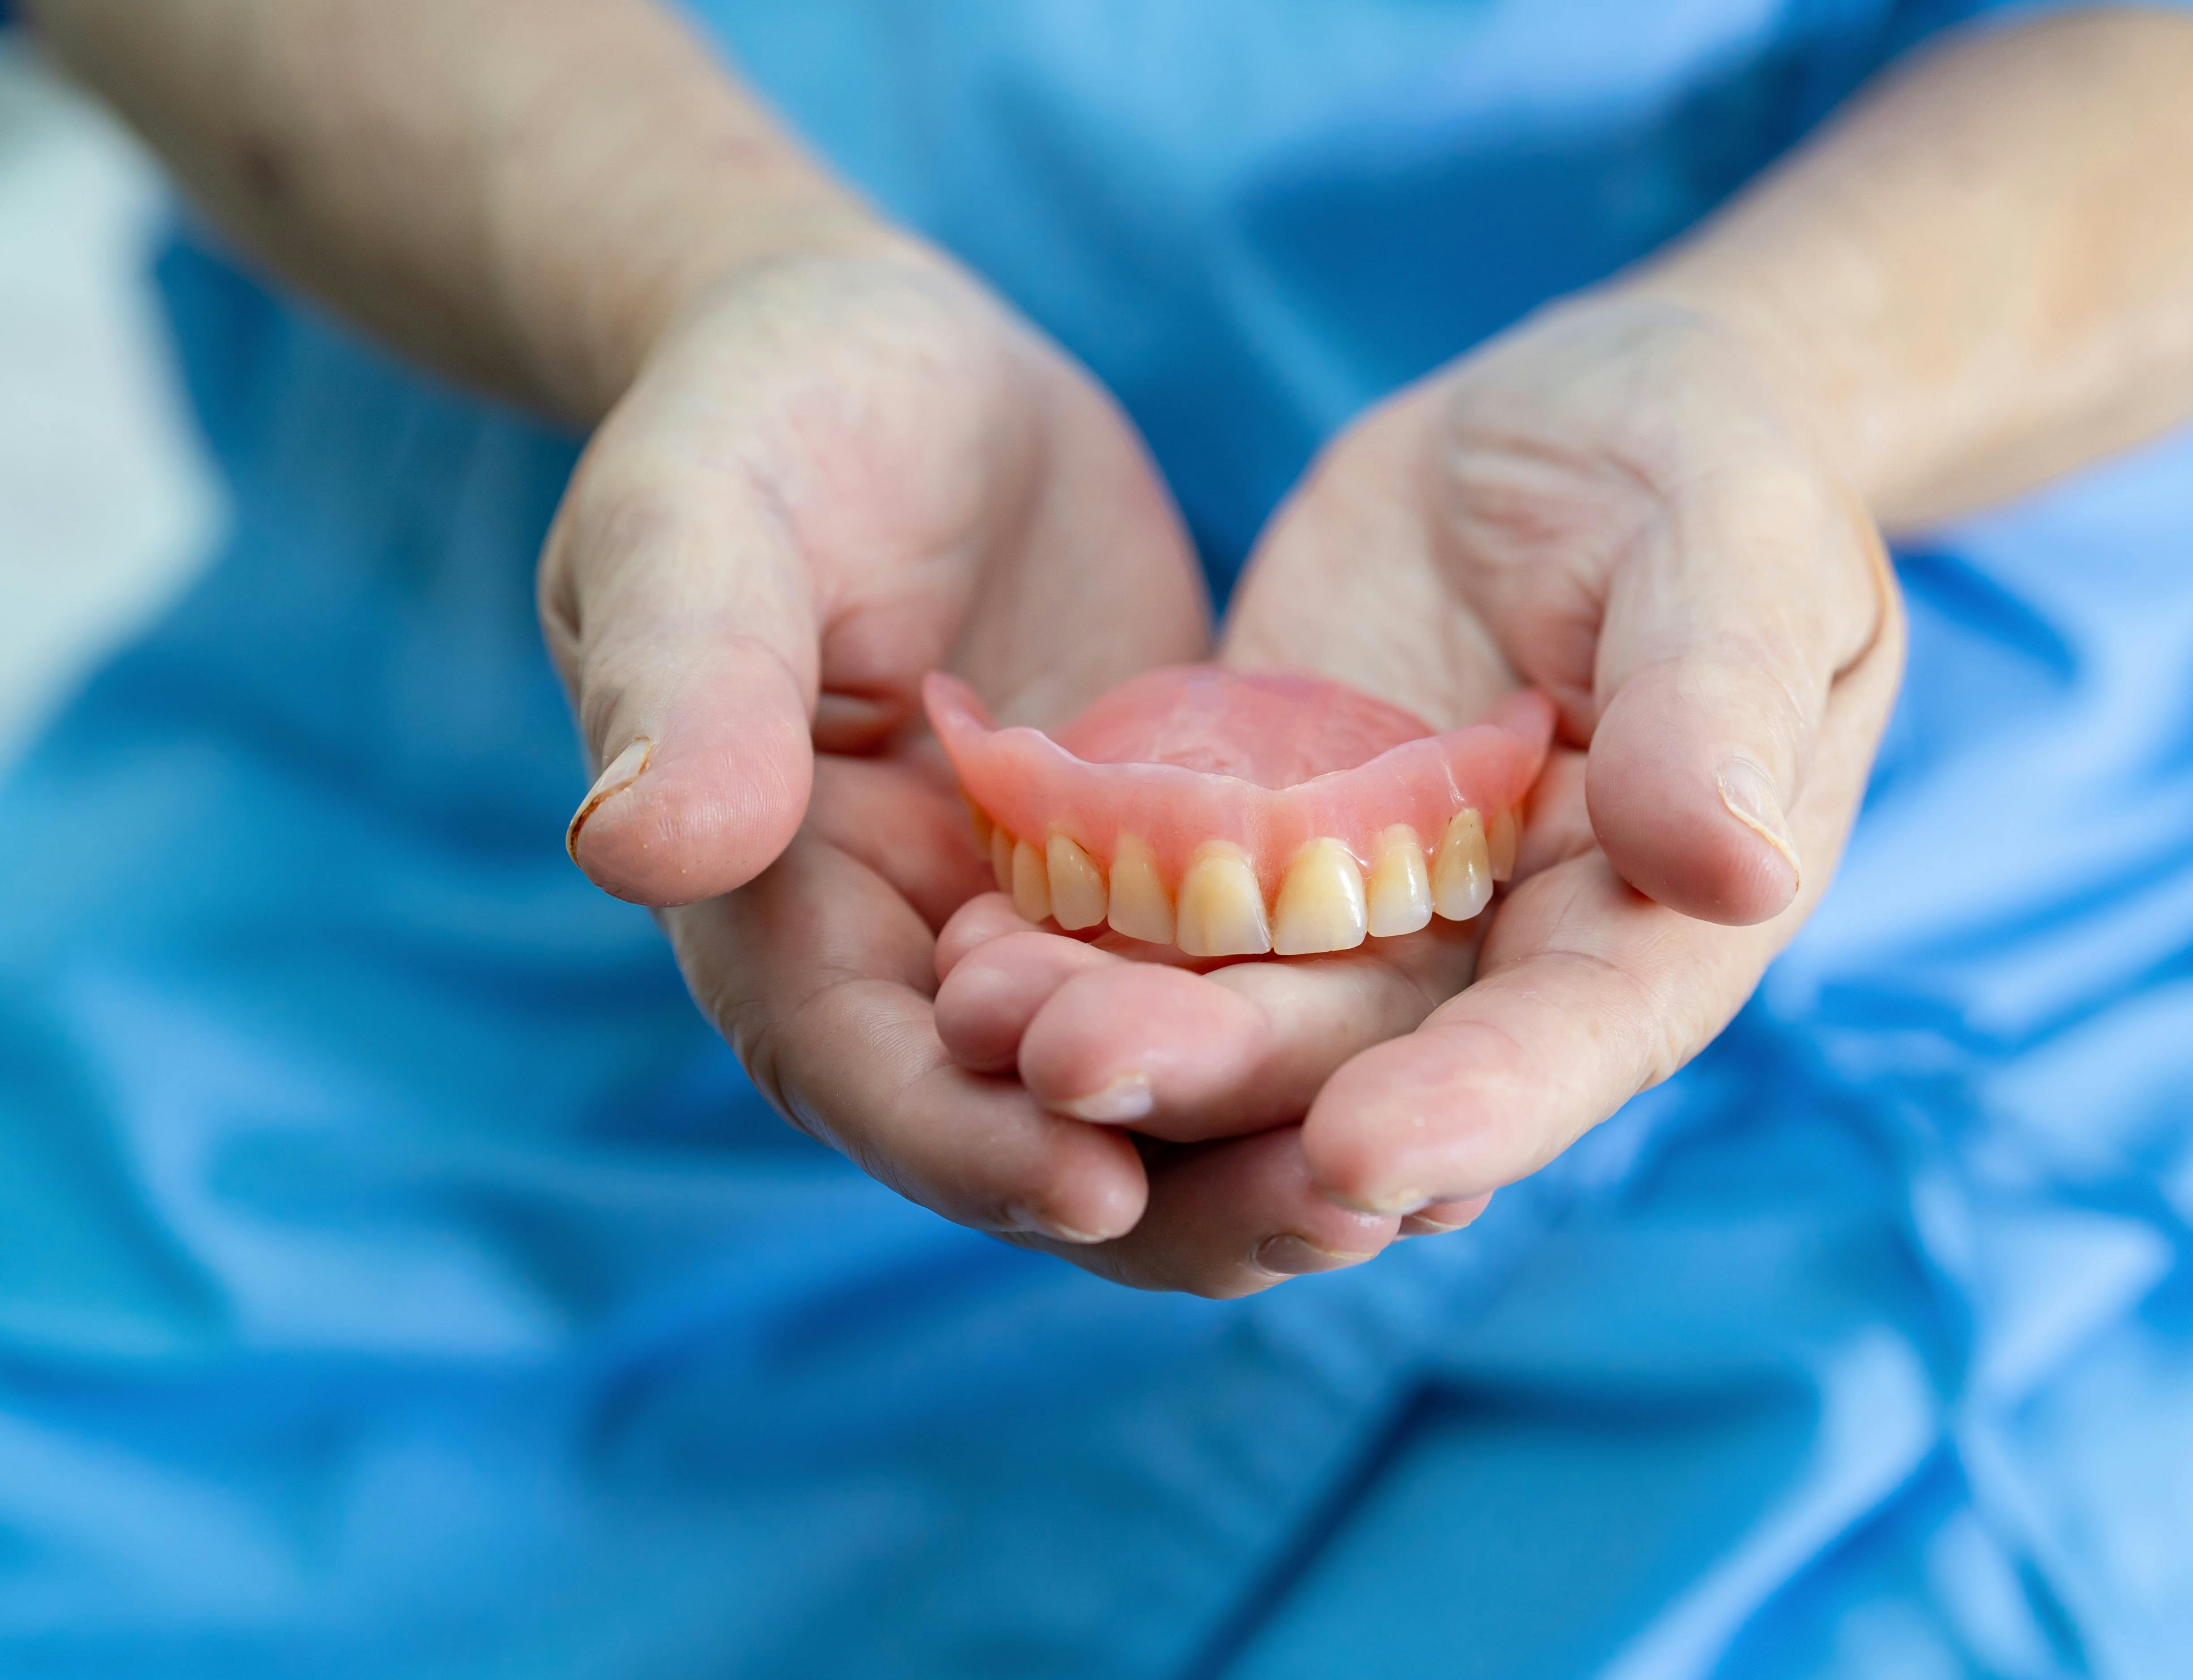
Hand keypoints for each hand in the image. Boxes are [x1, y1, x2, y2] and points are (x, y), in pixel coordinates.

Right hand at [540, 245, 1409, 1291]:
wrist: (900, 367)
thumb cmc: (765, 418)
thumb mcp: (698, 517)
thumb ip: (681, 676)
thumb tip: (634, 847)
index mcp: (781, 912)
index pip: (867, 1075)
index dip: (972, 1148)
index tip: (1099, 1189)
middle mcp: (918, 957)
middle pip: (1035, 1128)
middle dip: (1174, 1193)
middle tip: (1335, 1221)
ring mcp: (1050, 926)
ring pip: (1162, 1090)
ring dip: (1278, 1144)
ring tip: (1432, 1182)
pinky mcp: (1165, 871)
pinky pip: (1248, 982)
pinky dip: (1336, 1032)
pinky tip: (1461, 1054)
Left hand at [962, 292, 1902, 1221]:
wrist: (1581, 421)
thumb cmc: (1708, 464)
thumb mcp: (1734, 542)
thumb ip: (1719, 699)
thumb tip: (1738, 872)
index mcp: (1658, 915)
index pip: (1578, 1038)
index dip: (1477, 1106)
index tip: (1360, 1156)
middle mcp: (1506, 949)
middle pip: (1372, 1053)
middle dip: (1231, 1079)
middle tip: (1072, 1070)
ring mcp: (1373, 908)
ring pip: (1247, 1008)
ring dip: (1123, 1031)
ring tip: (981, 1015)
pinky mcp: (1263, 840)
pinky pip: (1165, 916)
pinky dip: (1074, 936)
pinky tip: (962, 941)